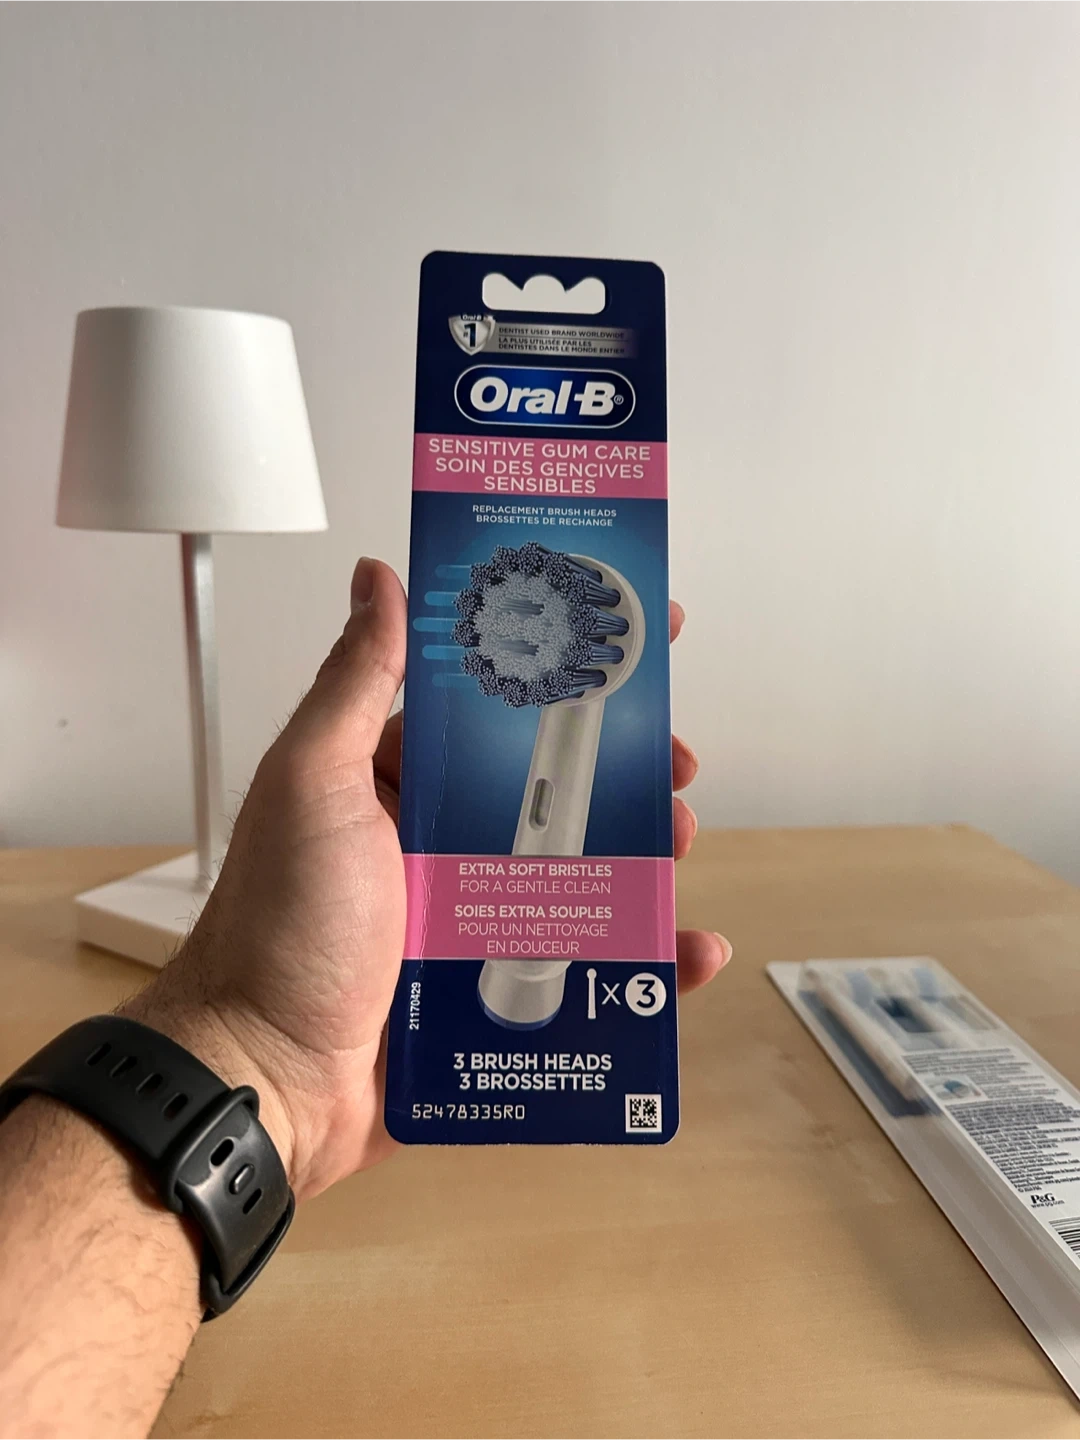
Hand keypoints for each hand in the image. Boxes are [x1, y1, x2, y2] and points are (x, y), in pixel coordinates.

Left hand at [124, 558, 731, 1202]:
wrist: (267, 1079)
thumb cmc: (277, 928)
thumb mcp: (313, 784)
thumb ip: (354, 682)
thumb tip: (377, 579)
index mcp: (399, 788)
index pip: (496, 716)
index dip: (563, 682)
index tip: (627, 644)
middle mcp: (438, 847)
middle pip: (552, 796)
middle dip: (619, 776)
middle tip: (670, 765)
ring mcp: (469, 921)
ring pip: (578, 876)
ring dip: (640, 858)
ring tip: (674, 843)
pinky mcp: (493, 994)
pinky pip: (582, 971)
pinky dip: (639, 964)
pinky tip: (682, 949)